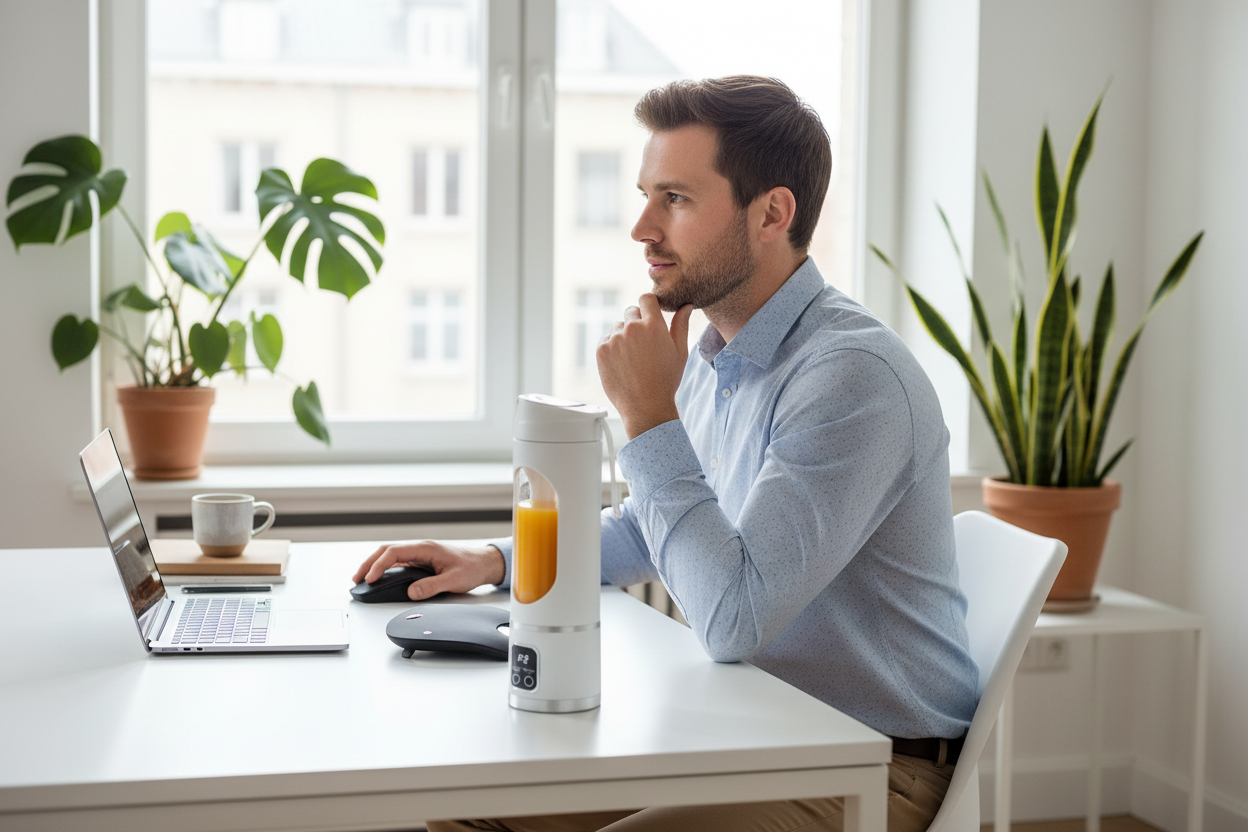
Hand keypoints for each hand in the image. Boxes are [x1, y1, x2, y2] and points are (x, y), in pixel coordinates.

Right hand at [352, 540, 505, 600]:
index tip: (370, 578)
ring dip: (375, 564)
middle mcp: (420, 548)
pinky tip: (379, 577)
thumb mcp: (453, 580)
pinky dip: (385, 568)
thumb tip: (411, 592)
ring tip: (362, 578)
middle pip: (387, 550)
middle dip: (369, 563)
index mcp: (426, 548)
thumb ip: (431, 586)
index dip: (379, 565)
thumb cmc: (472, 567)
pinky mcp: (421, 560)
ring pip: (390, 555)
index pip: (394, 552)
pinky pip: (398, 561)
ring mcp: (419, 554)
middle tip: (356, 578)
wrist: (484, 563)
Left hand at [597, 294, 692, 438]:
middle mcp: (632, 328)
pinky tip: (623, 364)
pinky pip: (606, 339)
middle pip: (631, 311)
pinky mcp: (601, 349)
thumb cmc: (665, 380)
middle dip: (637, 322)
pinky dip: (612, 348)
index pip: (646, 298)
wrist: (645, 406)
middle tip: (644, 345)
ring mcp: (615, 339)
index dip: (649, 305)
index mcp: (654, 325)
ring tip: (634, 358)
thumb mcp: (679, 352)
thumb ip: (681, 325)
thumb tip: (686, 306)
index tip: (650, 315)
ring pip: (618, 327)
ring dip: (624, 336)